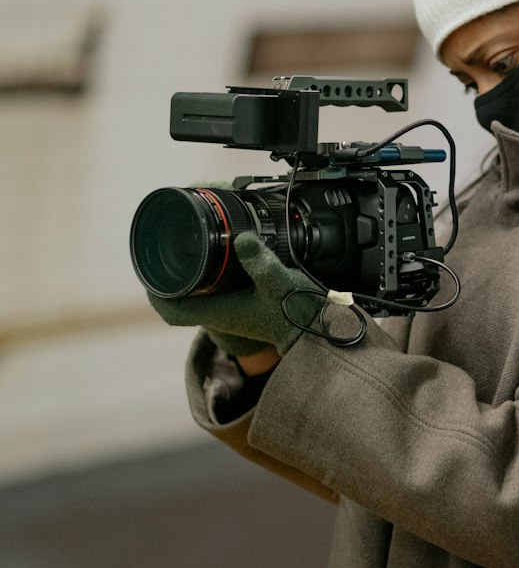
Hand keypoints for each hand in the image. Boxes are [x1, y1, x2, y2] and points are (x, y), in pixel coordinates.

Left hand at [147, 234, 324, 358]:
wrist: (321, 329)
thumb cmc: (299, 313)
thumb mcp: (279, 283)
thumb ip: (261, 262)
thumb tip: (240, 238)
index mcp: (220, 312)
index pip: (172, 312)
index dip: (155, 293)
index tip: (149, 271)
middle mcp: (222, 312)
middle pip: (181, 298)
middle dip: (169, 274)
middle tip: (165, 246)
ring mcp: (234, 308)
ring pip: (198, 292)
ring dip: (189, 271)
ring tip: (186, 245)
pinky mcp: (246, 301)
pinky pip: (217, 287)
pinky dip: (211, 271)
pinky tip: (219, 253)